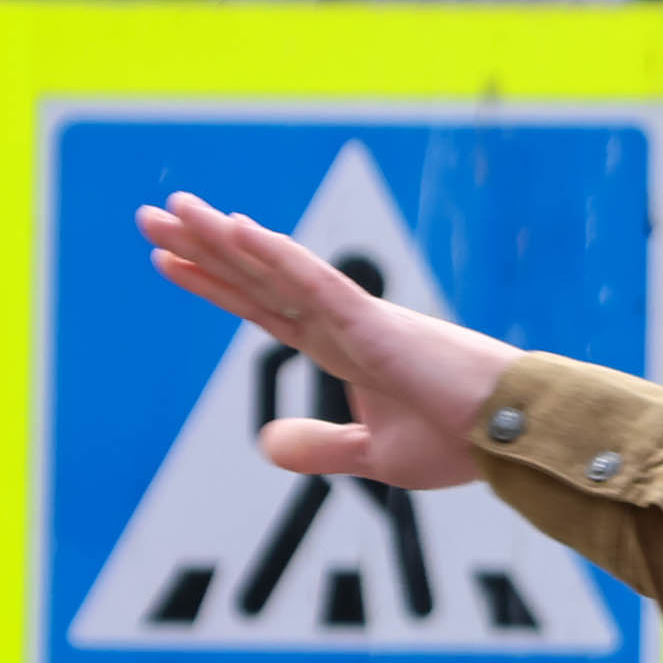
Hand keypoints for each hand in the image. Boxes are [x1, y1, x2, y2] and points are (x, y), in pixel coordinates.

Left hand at [135, 192, 515, 489]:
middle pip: (254, 276)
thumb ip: (321, 446)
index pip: (261, 307)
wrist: (512, 437)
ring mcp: (355, 318)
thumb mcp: (375, 455)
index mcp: (342, 349)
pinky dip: (275, 255)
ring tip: (172, 207)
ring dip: (221, 237)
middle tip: (150, 214)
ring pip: (274, 268)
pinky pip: (314, 281)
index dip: (214, 282)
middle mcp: (340, 323)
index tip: (167, 258)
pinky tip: (237, 228)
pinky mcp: (374, 322)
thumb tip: (265, 444)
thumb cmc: (460, 442)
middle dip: (200, 246)